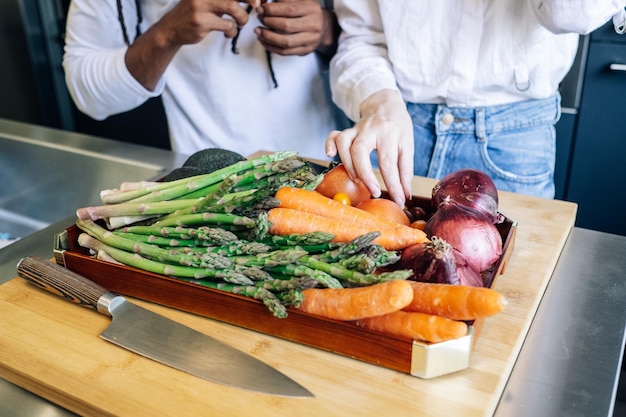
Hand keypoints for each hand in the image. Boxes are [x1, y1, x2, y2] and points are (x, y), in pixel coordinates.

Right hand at [157, 0, 259, 44]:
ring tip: (241, 23)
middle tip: (256, 7)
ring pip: (232, 8)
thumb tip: (252, 0)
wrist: (171, 29)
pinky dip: (232, 30)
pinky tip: (228, 33)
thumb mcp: (208, 1)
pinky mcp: (202, 22)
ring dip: (242, 18)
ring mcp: (201, 6)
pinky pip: (226, 25)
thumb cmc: (195, 13)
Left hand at [254, 0, 336, 55]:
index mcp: (311, 9)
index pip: (290, 9)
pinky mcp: (305, 51)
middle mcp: (313, 25)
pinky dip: (271, 47)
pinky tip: (263, 41)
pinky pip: (285, 52)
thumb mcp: (299, 1)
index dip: (272, 10)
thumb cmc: (307, 12)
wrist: (323, 27)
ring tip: (258, 31)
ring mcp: (310, 40)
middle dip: (268, 22)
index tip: (260, 9)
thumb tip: (263, 2)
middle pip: (286, 26)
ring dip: (268, 37)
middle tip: (259, 18)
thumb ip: (283, 0)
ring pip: (285, 41)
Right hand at [325, 90, 414, 206]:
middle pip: (360, 151)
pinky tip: (330, 155)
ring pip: (344, 143)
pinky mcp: (348, 130)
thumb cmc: (398, 127)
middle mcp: (371, 130)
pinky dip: (329, 145)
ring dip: (347, 163)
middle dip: (365, 175)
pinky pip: (334, 135)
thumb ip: (405, 170)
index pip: (389, 162)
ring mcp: (357, 129)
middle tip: (374, 192)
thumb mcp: (407, 145)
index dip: (393, 185)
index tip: (398, 201)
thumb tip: (405, 195)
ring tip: (355, 179)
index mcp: (390, 133)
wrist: (385, 103)